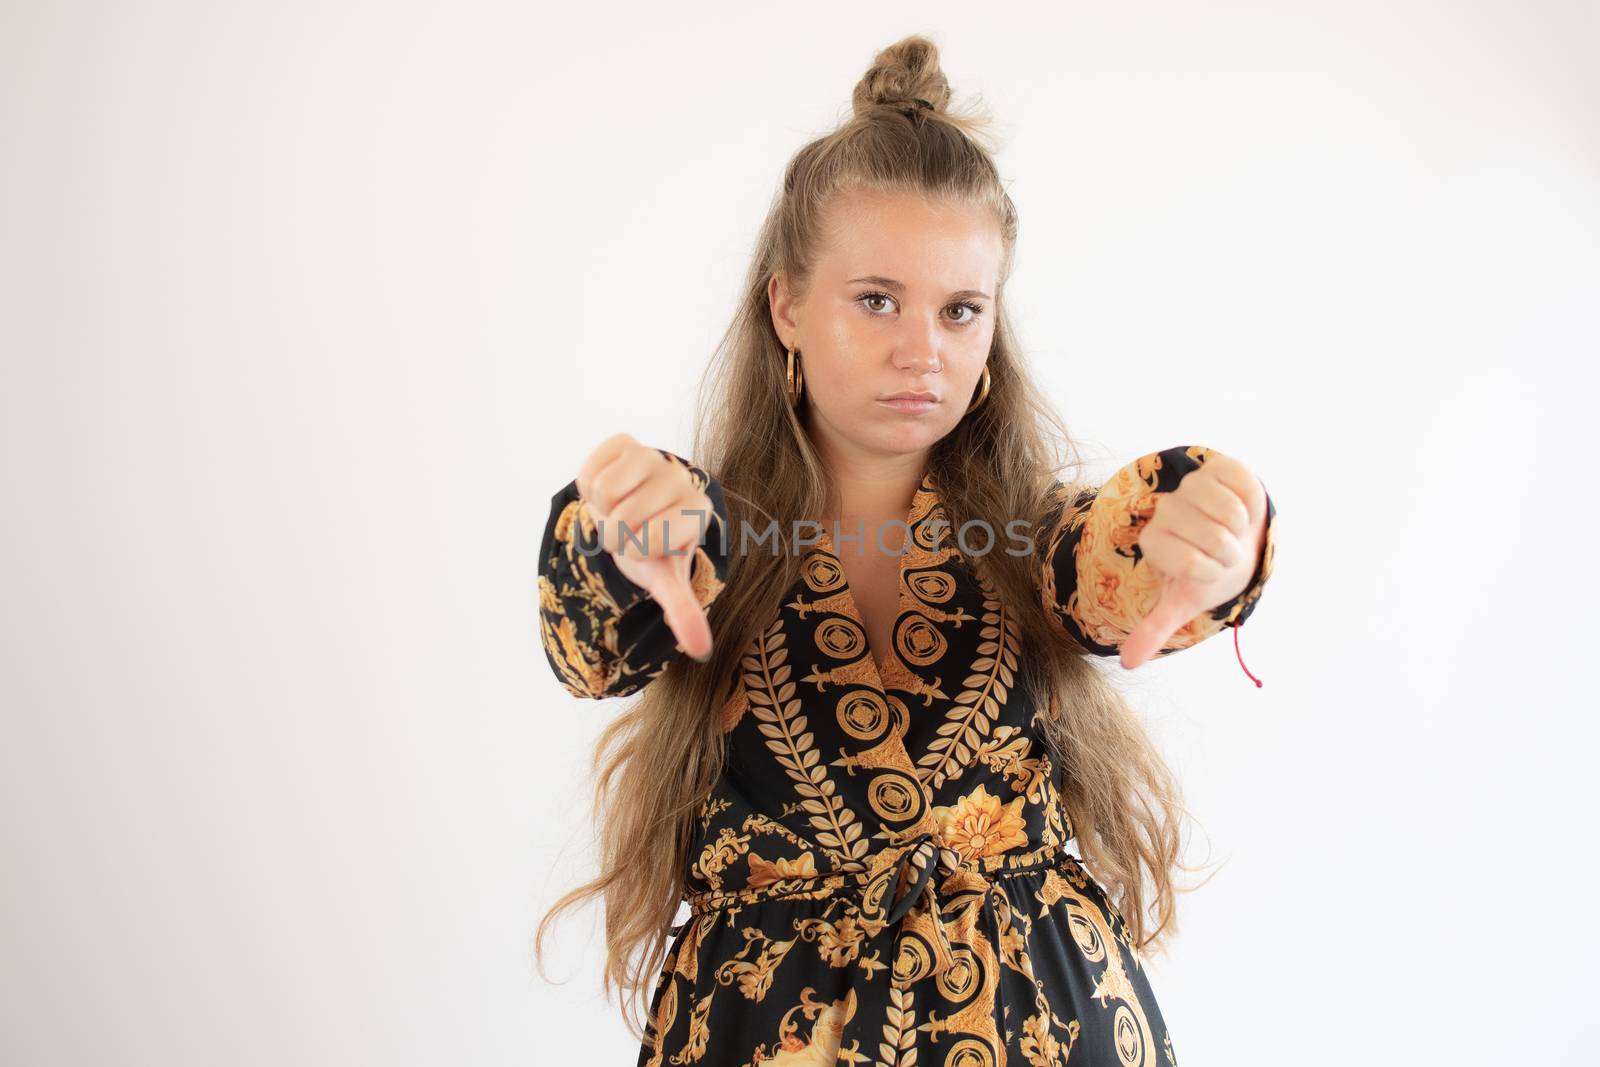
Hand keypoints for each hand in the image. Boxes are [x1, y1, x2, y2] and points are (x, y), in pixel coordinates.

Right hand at [575, 433, 717, 660]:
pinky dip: (589, 487)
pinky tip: (609, 490)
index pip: (644, 544)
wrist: (636, 510)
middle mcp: (682, 478)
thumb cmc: (652, 547)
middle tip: (629, 528)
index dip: (634, 551)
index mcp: (698, 511)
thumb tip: (701, 652)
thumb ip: (683, 611)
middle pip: (620, 521)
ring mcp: (654, 456)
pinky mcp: (625, 441)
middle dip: (615, 534)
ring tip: (619, 509)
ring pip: (603, 492)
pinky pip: (589, 471)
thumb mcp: (666, 579)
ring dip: (601, 509)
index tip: (646, 546)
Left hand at [1119, 451, 1269, 669]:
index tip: (1207, 570)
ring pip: (1230, 512)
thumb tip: (1127, 663)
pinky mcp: (1218, 467)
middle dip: (1230, 554)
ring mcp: (1191, 486)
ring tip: (1232, 531)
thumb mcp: (1181, 600)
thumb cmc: (1206, 569)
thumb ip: (1154, 628)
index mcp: (1154, 542)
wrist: (1233, 537)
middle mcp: (1166, 510)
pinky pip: (1244, 486)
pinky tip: (1242, 509)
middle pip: (1215, 539)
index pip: (1191, 565)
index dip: (1211, 573)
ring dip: (1242, 530)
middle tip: (1223, 552)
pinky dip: (1252, 503)